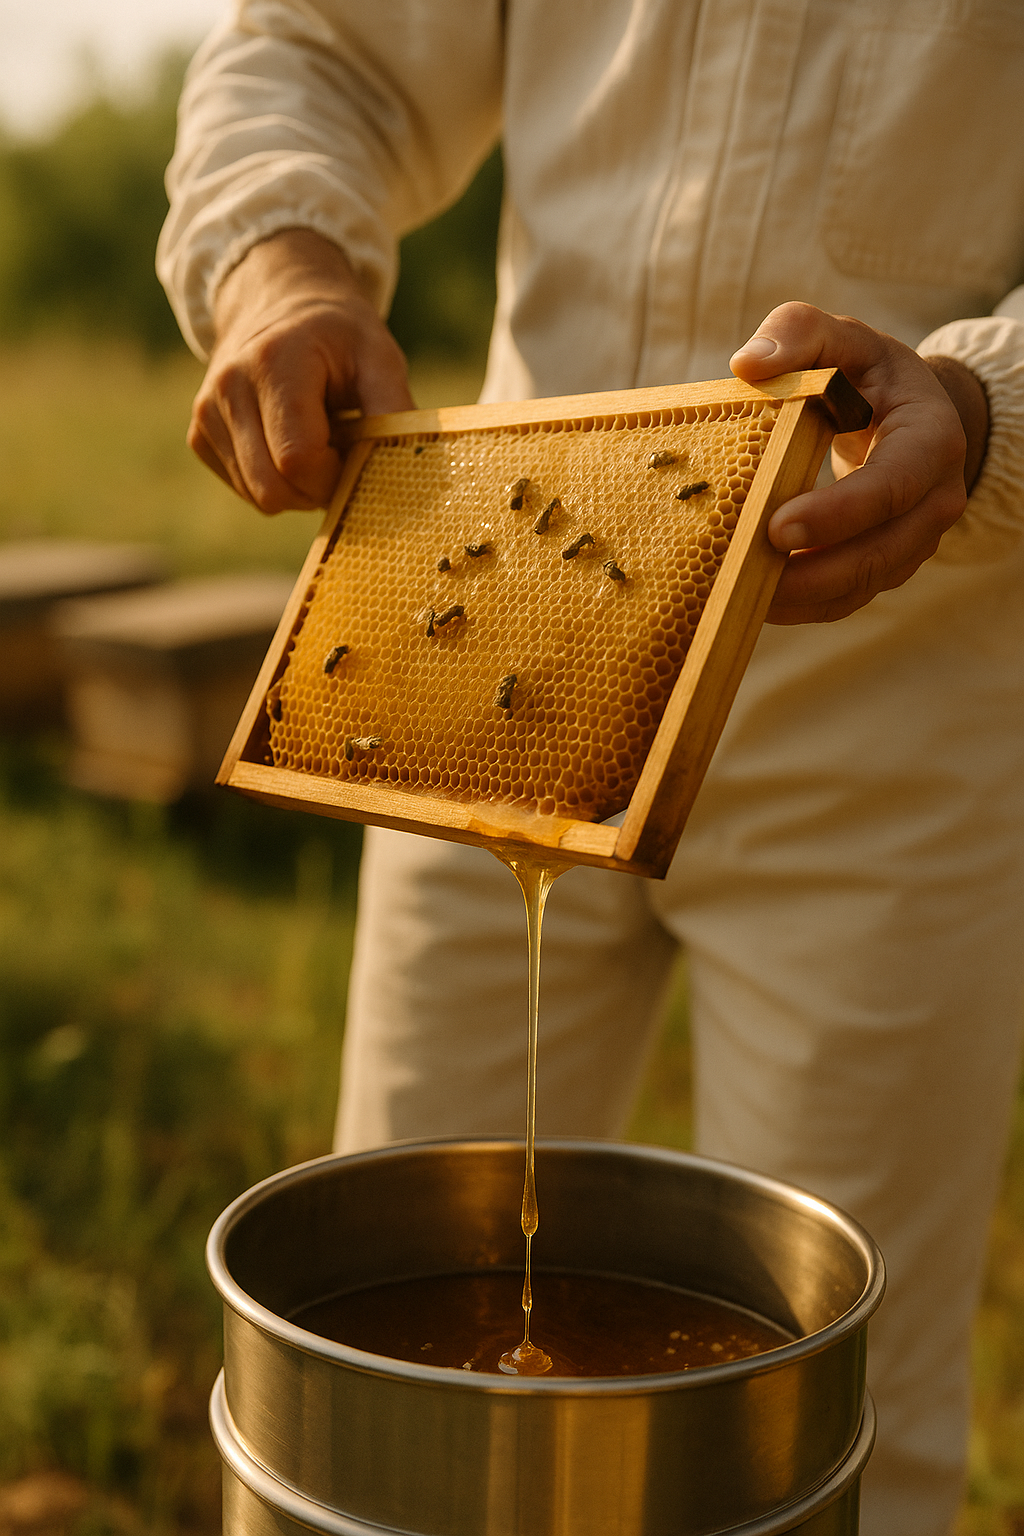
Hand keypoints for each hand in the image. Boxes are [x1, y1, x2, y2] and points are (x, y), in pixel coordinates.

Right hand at [189, 229, 414, 513]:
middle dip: (317, 490)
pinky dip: (274, 481)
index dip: (335, 476)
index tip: (356, 454)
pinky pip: (244, 488)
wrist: (280, 301)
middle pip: (273, 489)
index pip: (298, 460)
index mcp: (274, 362)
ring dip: (298, 487)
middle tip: (341, 456)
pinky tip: (287, 441)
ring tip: (316, 440)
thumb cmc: (339, 335)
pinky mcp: (199, 434)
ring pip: (259, 496)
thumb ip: (394, 410)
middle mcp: (228, 387)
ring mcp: (206, 413)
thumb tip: (409, 471)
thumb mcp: (379, 357)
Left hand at [730, 302, 988, 622]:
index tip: (776, 529)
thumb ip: (798, 334)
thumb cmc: (866, 373)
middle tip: (744, 575)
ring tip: (736, 595)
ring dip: (801, 600)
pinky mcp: (885, 566)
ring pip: (861, 586)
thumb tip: (747, 365)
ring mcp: (912, 541)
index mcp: (930, 440)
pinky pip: (845, 597)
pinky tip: (750, 599)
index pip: (891, 487)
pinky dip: (801, 607)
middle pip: (878, 553)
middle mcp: (934, 500)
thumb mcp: (841, 339)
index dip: (837, 514)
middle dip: (812, 573)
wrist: (906, 414)